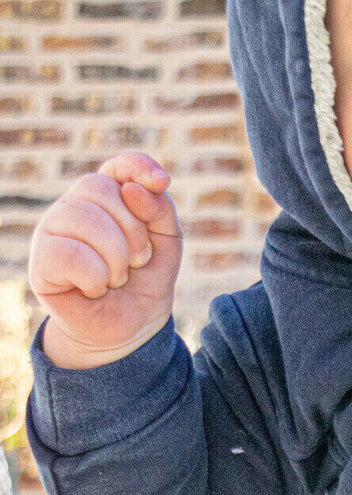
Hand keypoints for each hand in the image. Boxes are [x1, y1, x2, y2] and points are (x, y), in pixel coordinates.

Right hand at [28, 150, 182, 368]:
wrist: (129, 330)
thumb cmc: (145, 282)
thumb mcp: (167, 244)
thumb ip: (161, 210)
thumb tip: (133, 189)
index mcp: (106, 197)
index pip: (117, 164)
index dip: (138, 165)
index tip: (161, 182)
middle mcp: (75, 205)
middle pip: (100, 189)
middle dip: (133, 231)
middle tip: (138, 261)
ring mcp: (53, 229)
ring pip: (85, 218)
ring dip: (115, 257)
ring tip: (117, 278)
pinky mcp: (41, 260)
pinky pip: (70, 253)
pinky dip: (95, 278)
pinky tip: (95, 289)